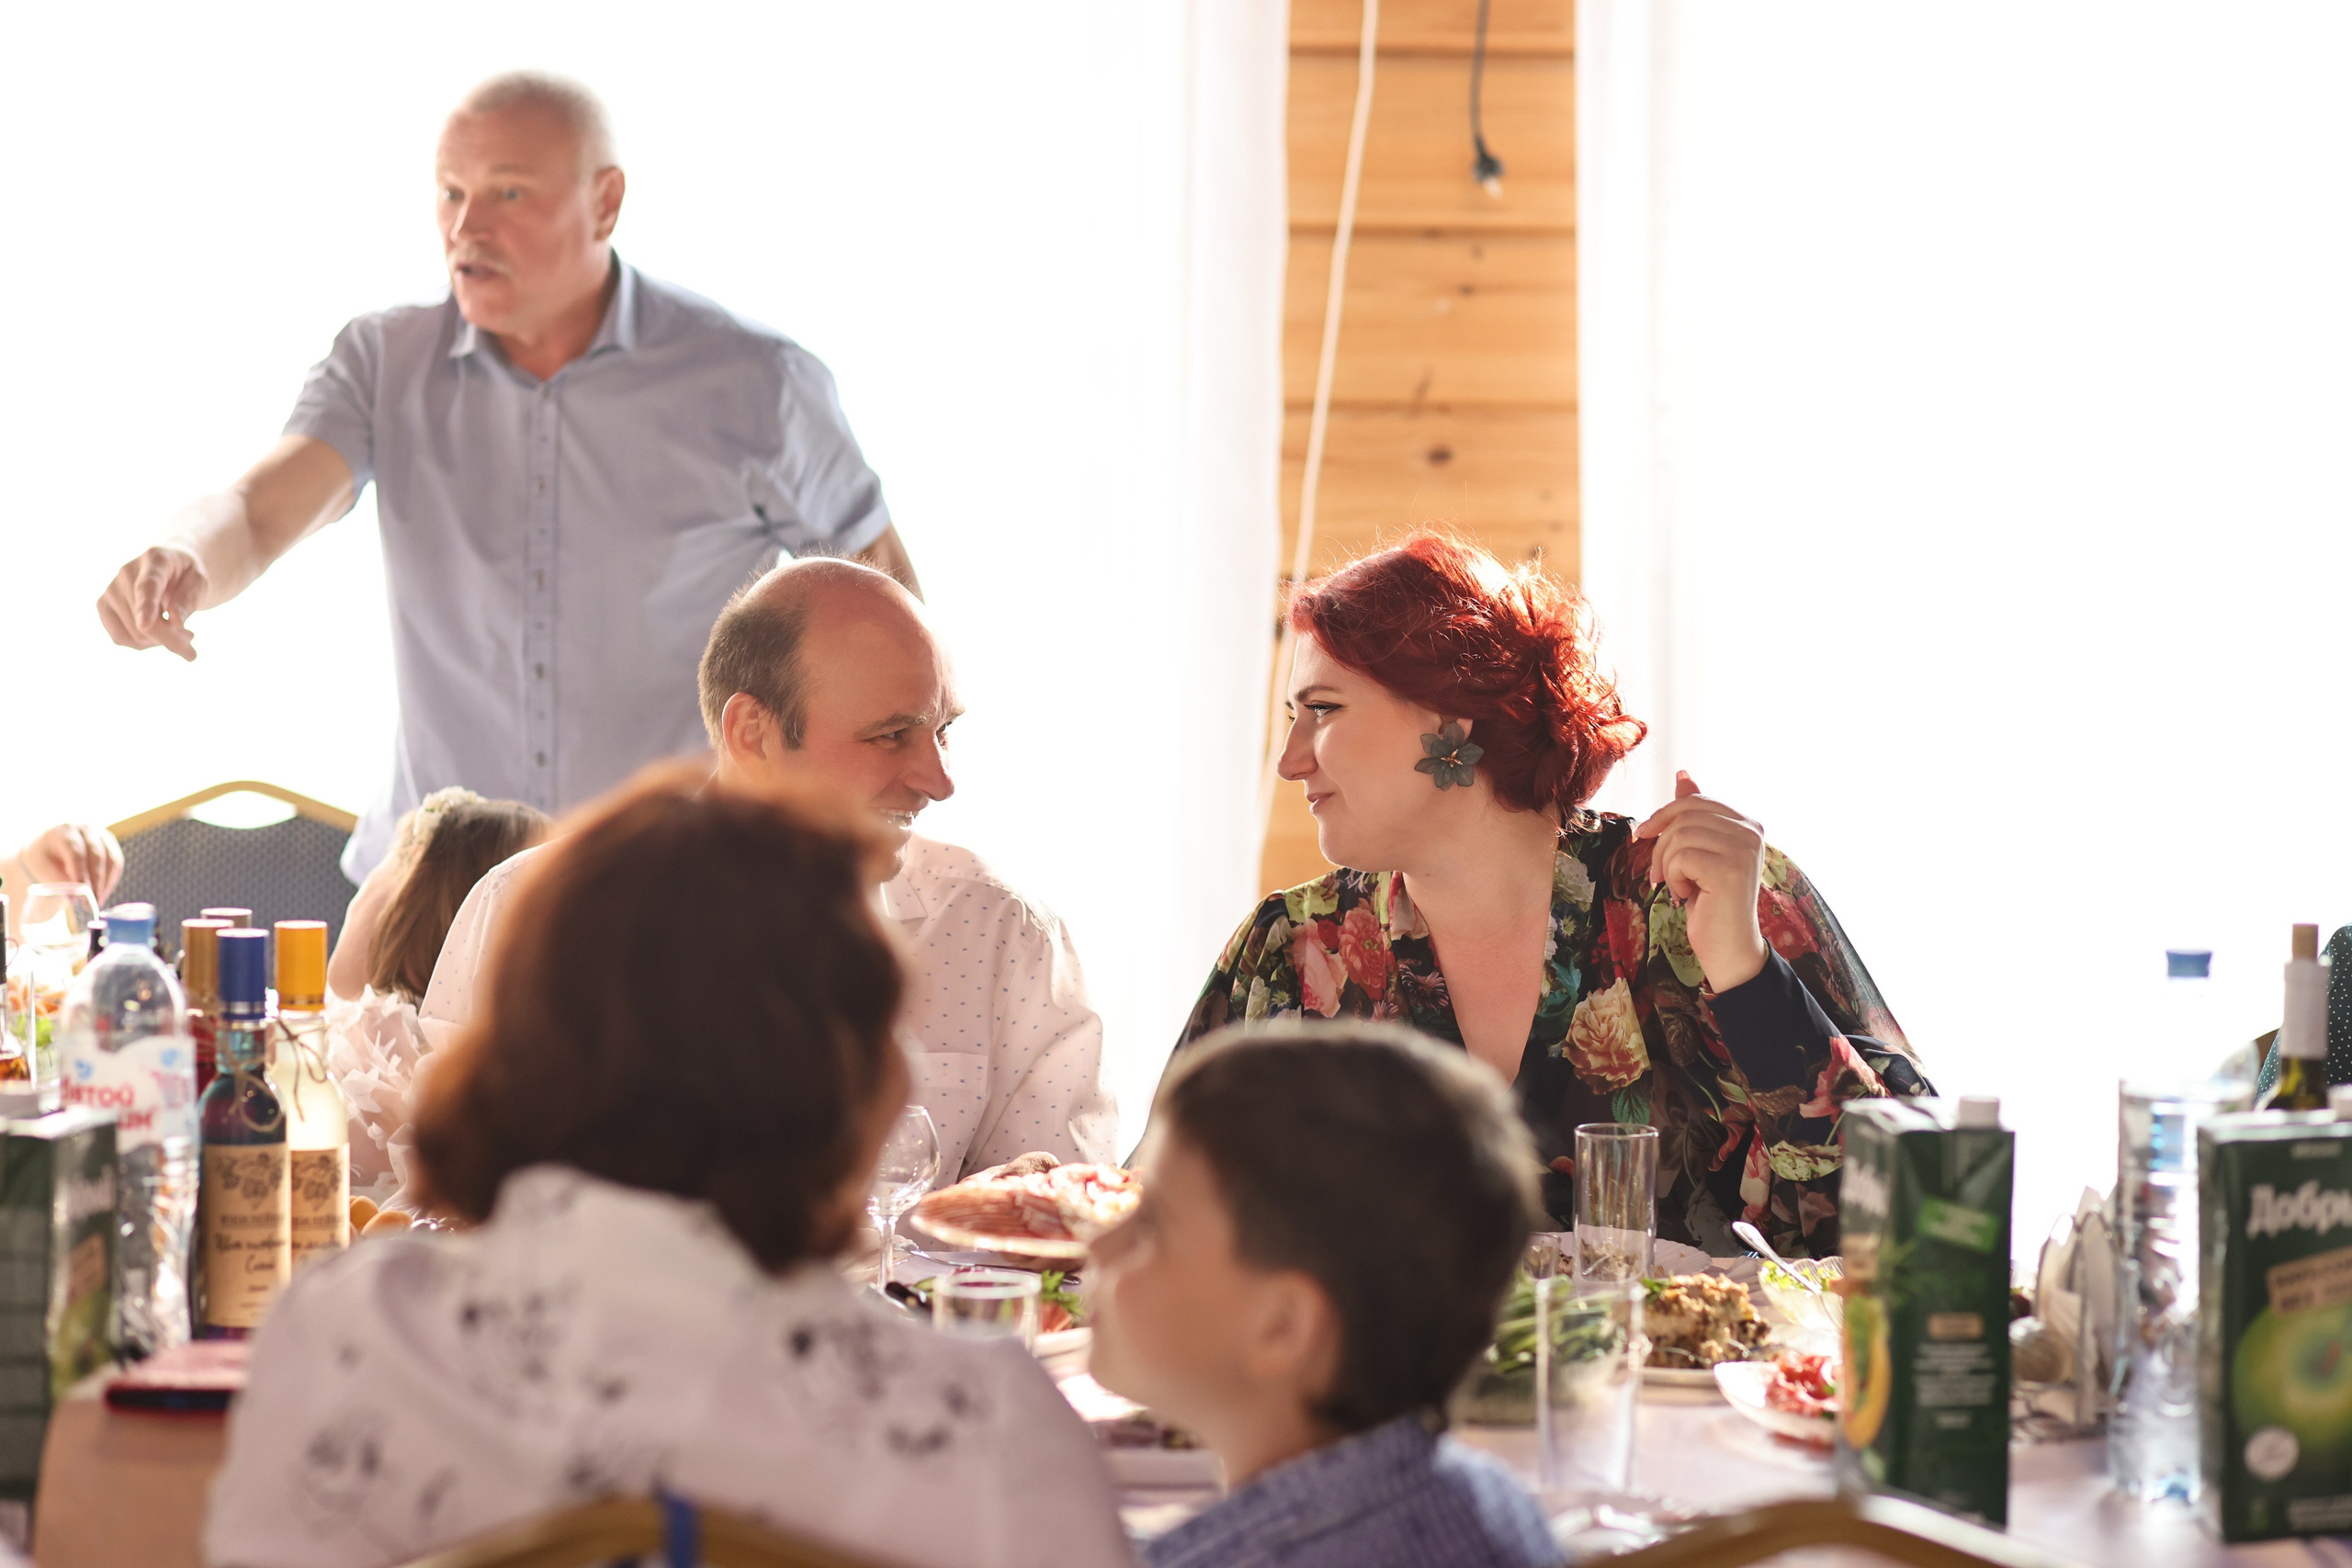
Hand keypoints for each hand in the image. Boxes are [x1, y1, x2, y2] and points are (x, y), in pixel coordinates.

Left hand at [17, 823, 124, 903]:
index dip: (80, 873)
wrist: (51, 845)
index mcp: (64, 831)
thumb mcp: (44, 868)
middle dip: (96, 881)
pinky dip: (110, 880)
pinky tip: (102, 893)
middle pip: (97, 855)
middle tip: (93, 901)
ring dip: (106, 883)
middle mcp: (86, 829)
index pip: (76, 852)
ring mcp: (101, 835)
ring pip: (111, 860)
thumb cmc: (45, 858)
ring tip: (97, 901)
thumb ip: (59, 881)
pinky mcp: (110, 844)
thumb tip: (76, 898)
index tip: (82, 894)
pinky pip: (116, 864)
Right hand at [96, 544, 208, 660]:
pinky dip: (143, 643)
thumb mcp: (200, 582)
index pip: (147, 586)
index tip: (144, 624)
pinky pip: (120, 638)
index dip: (146, 606)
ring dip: (161, 642)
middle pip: (145, 622)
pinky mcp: (103, 605)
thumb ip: (190, 599)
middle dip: (173, 638)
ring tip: (178, 630)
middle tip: (190, 637)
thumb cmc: (187, 575)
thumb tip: (176, 621)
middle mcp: (126, 572)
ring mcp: (111, 589)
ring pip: (134, 635)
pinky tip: (158, 633)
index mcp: (155, 560)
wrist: (170, 568)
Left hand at [1633, 770, 1768, 991]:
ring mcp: (1744, 849)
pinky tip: (1685, 894)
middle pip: (1685, 815)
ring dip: (1667, 864)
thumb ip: (1695, 814)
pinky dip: (1673, 877)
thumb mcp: (1699, 852)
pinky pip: (1681, 857)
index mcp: (1748, 823)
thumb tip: (1683, 774)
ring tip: (1677, 885)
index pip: (1696, 801)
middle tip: (1659, 872)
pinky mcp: (1730, 869)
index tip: (1644, 835)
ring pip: (1680, 835)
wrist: (1728, 948)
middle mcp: (1752, 832)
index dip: (1664, 815)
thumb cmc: (1711, 901)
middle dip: (1661, 842)